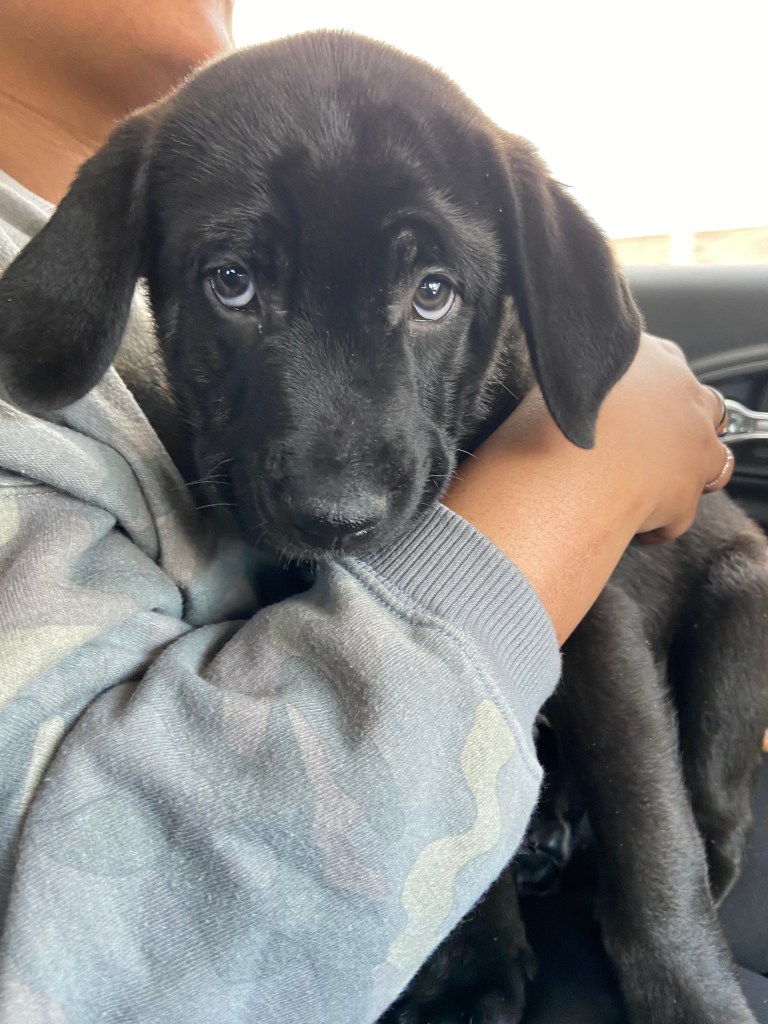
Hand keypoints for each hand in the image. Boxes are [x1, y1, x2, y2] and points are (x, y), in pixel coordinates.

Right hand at [443, 333, 731, 642]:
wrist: (560, 463)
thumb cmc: (548, 419)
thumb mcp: (562, 379)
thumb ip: (584, 378)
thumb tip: (568, 387)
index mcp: (649, 354)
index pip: (667, 362)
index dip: (650, 390)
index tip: (629, 408)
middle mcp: (681, 392)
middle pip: (702, 405)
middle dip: (680, 427)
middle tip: (642, 449)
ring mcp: (693, 441)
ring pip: (712, 458)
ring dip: (685, 472)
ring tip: (647, 487)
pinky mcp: (688, 491)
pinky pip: (680, 512)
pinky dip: (658, 520)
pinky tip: (628, 521)